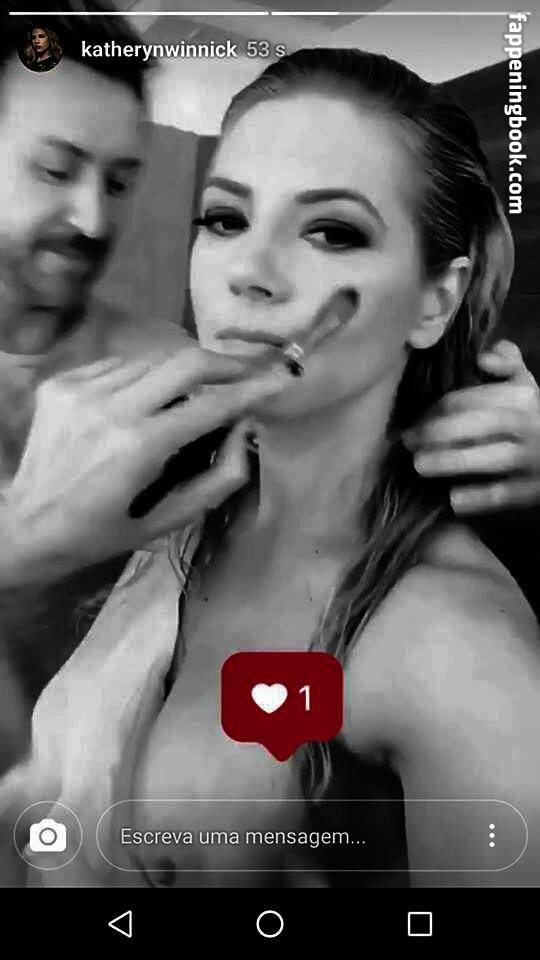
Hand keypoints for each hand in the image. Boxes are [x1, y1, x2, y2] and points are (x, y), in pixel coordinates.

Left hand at [0, 346, 290, 583]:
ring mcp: (81, 389)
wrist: (22, 524)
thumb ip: (217, 480)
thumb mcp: (165, 522)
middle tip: (248, 370)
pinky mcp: (63, 383)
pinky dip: (143, 379)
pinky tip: (143, 402)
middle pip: (185, 362)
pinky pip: (120, 366)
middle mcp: (110, 408)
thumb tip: (247, 432)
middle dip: (226, 362)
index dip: (254, 389)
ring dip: (182, 373)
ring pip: (153, 360)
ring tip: (194, 393)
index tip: (283, 377)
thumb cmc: (100, 533)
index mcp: (138, 447)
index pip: (212, 405)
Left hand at [403, 340, 539, 513]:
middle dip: (438, 433)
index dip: (436, 410)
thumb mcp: (526, 386)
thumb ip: (508, 363)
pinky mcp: (534, 490)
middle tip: (409, 443)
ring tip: (420, 466)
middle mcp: (529, 424)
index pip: (471, 399)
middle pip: (478, 425)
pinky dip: (478, 498)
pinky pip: (504, 494)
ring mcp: (533, 458)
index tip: (414, 422)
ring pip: (490, 458)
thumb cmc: (536, 417)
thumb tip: (483, 358)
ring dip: (452, 461)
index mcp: (521, 396)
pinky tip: (454, 500)